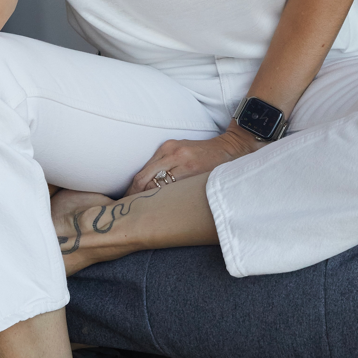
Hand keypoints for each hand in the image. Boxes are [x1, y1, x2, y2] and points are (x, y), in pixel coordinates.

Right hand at [122, 124, 264, 198]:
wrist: (231, 147)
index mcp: (186, 165)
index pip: (154, 186)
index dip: (141, 201)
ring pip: (143, 170)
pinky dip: (144, 177)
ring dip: (136, 187)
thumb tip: (164, 210)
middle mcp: (174, 154)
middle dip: (132, 195)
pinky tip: (142, 188)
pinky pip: (150, 163)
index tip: (133, 213)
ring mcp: (169, 147)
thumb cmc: (222, 171)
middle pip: (142, 178)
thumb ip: (185, 195)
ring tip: (131, 201)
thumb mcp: (206, 186)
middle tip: (125, 209)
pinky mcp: (168, 144)